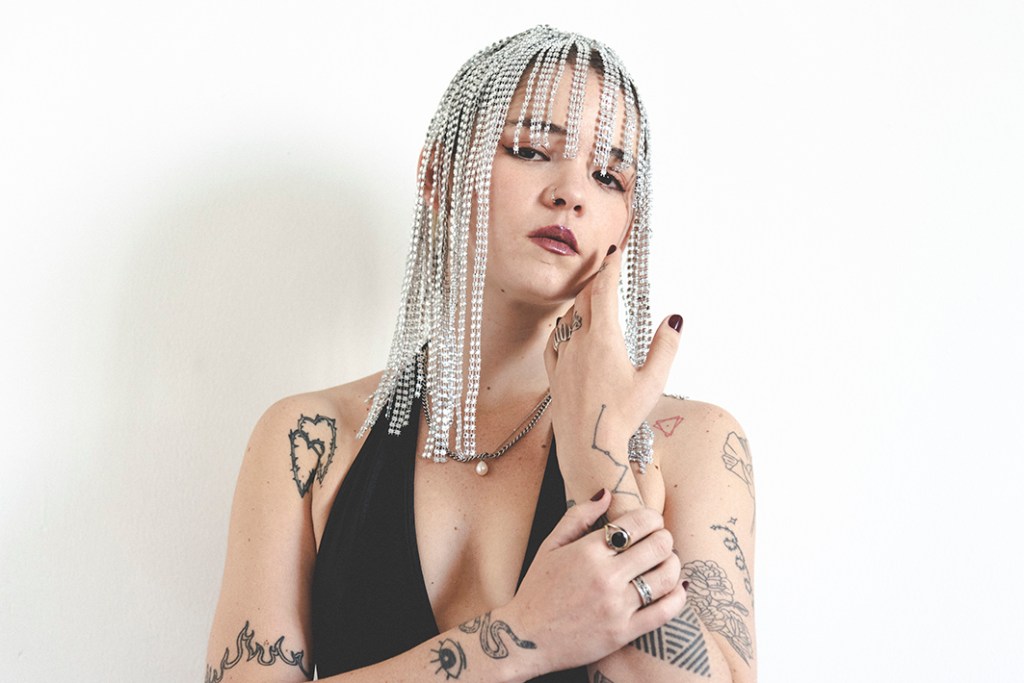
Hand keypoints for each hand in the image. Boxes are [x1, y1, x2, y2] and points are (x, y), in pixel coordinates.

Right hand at [503, 489, 686, 674]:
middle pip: (658, 546)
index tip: (651, 521)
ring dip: (673, 564)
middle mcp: (605, 577)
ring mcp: (616, 606)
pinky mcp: (624, 632)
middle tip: (660, 541)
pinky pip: (665, 612)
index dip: (652, 517)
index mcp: (587, 551)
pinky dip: (678, 597)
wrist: (526, 638)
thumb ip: (578, 516)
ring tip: (667, 562)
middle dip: (665, 538)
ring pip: (666, 577)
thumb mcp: (550, 546)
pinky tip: (676, 588)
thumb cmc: (537, 589)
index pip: (638, 523)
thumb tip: (606, 493)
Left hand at [543, 244, 682, 453]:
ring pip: (568, 317)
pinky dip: (564, 325)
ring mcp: (562, 357)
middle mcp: (578, 342)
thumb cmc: (622, 417)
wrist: (587, 446)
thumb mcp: (653, 381)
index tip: (615, 251)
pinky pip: (555, 339)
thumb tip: (675, 319)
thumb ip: (666, 347)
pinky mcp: (554, 374)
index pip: (604, 290)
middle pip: (584, 299)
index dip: (610, 267)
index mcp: (603, 338)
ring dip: (580, 301)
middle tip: (606, 267)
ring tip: (592, 295)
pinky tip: (568, 328)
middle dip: (596, 280)